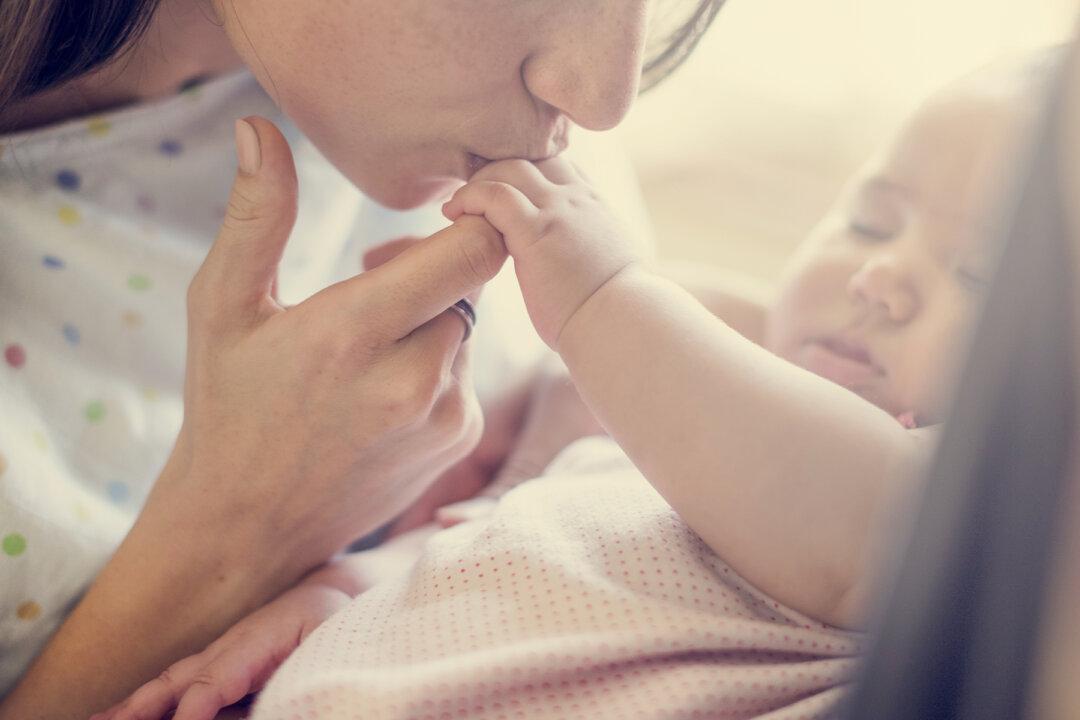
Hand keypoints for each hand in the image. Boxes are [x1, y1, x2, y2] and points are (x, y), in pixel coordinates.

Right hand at [1, 118, 507, 719]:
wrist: (245, 526)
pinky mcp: (457, 441)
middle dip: (430, 270)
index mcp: (355, 331)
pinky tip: (382, 387)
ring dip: (431, 319)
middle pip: (470, 282)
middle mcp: (414, 378)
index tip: (436, 213)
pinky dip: (437, 364)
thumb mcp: (222, 307)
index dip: (470, 218)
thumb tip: (257, 128)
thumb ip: (256, 217)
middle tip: (372, 282)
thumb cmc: (227, 407)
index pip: (473, 250)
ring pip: (468, 326)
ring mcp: (444, 416)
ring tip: (368, 345)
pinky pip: (468, 371)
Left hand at [441, 157, 638, 348]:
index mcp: (594, 206)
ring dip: (478, 182)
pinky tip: (453, 213)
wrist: (621, 324)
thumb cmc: (616, 312)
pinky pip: (494, 195)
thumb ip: (590, 253)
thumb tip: (581, 269)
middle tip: (470, 195)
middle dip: (496, 170)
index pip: (556, 165)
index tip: (499, 192)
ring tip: (457, 205)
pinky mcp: (536, 232)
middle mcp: (577, 199)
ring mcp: (558, 211)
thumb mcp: (610, 268)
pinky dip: (469, 197)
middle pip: (529, 158)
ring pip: (509, 168)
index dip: (524, 172)